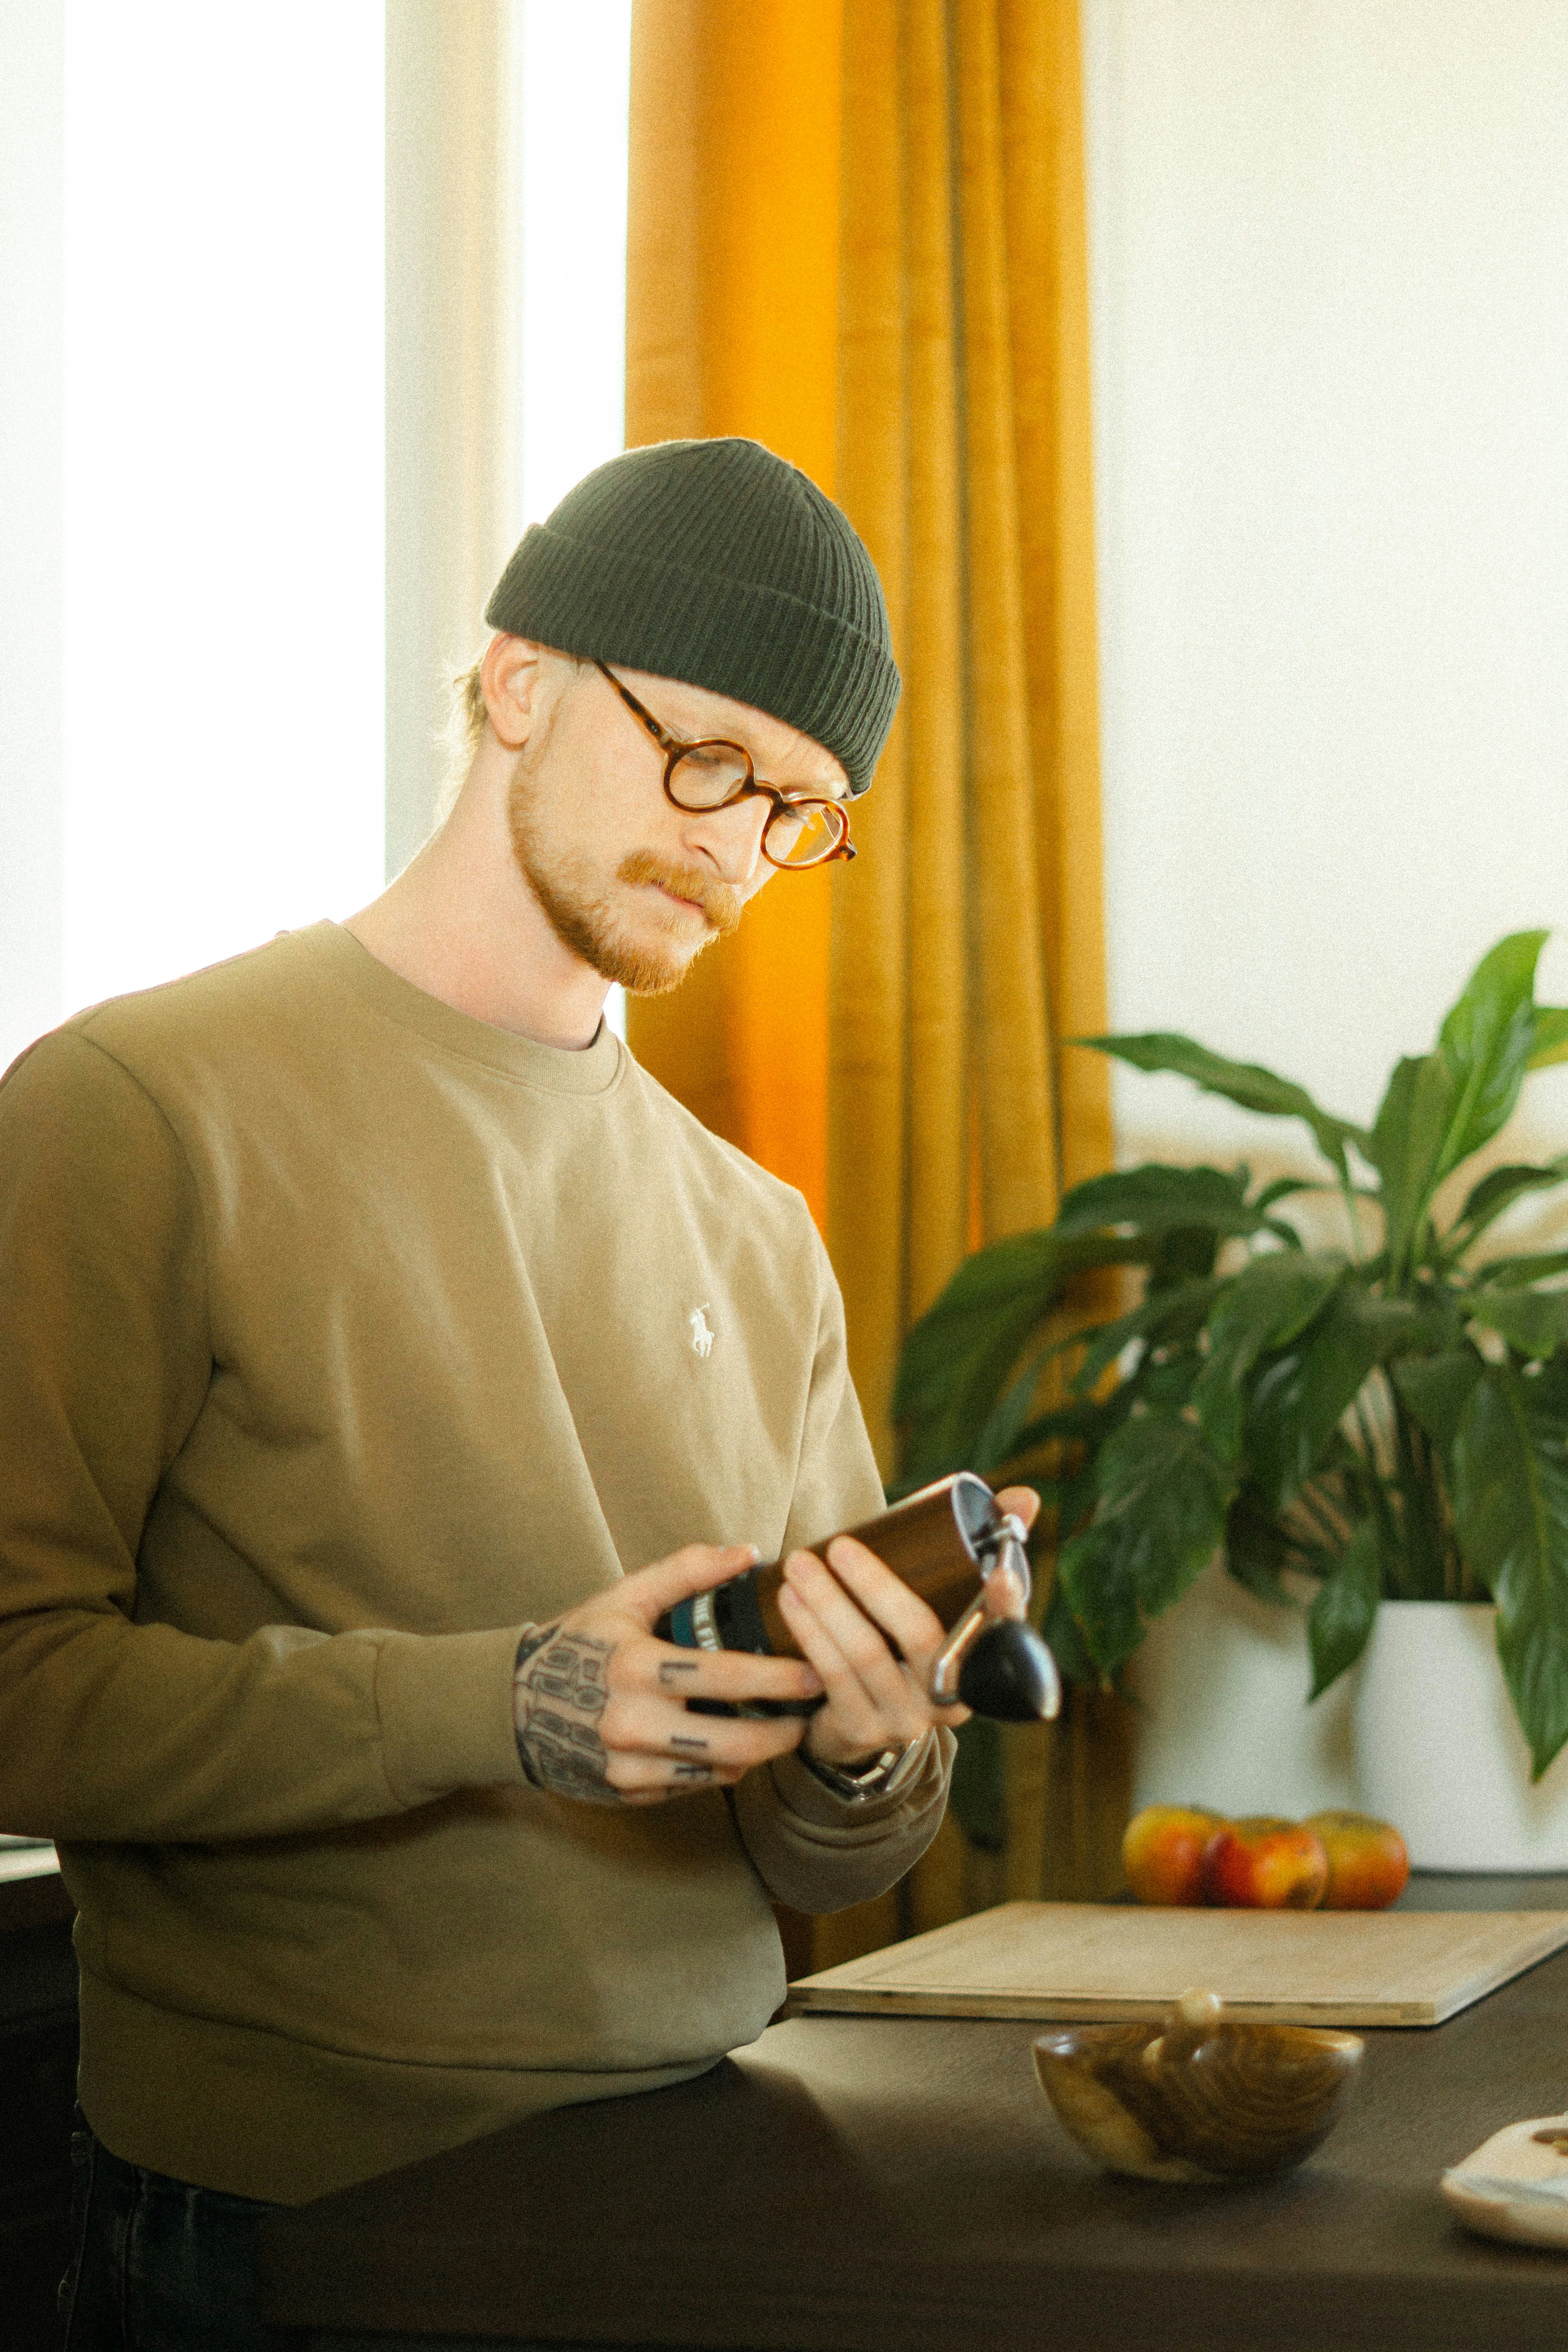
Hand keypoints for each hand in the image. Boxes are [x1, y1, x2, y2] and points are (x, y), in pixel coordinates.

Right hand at [513, 1543, 821, 1806]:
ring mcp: (629, 1766)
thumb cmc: (577, 1644)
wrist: (511, 1707)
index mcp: (636, 1667)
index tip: (814, 1675)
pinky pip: (691, 1787)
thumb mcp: (624, 1598)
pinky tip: (729, 1748)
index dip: (777, 1680)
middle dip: (781, 1734)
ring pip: (716, 1772)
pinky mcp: (627, 1793)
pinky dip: (716, 1769)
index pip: (724, 1677)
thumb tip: (749, 1552)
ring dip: (754, 1756)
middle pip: (731, 1742)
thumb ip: (687, 1571)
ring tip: (778, 1733)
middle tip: (808, 1717)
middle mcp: (632, 1723)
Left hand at [781, 1486, 1041, 1769]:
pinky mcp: (863, 1729)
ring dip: (827, 1603)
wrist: (862, 1711)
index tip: (1001, 1572)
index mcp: (982, 1662)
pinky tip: (788, 1600)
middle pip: (921, 1636)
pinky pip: (832, 1676)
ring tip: (799, 1563)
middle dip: (876, 1585)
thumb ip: (979, 1545)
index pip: (1003, 1631)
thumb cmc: (908, 1634)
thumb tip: (1025, 1496)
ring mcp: (908, 1718)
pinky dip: (809, 1631)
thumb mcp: (942, 1596)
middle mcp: (952, 1697)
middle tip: (839, 1545)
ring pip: (866, 1654)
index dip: (1006, 1605)